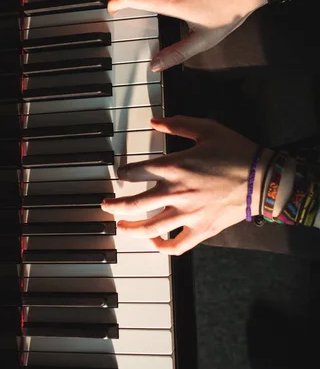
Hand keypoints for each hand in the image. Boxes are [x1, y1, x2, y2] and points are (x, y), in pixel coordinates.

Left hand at [101, 116, 272, 254]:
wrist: (262, 179)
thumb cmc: (235, 152)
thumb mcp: (206, 128)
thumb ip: (177, 125)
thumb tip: (154, 122)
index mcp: (174, 166)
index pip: (135, 172)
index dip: (123, 173)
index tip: (121, 175)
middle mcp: (175, 192)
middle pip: (134, 204)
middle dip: (114, 206)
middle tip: (106, 206)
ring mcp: (187, 215)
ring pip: (149, 228)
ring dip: (131, 229)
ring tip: (122, 227)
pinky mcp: (200, 230)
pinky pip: (176, 246)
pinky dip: (162, 247)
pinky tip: (156, 242)